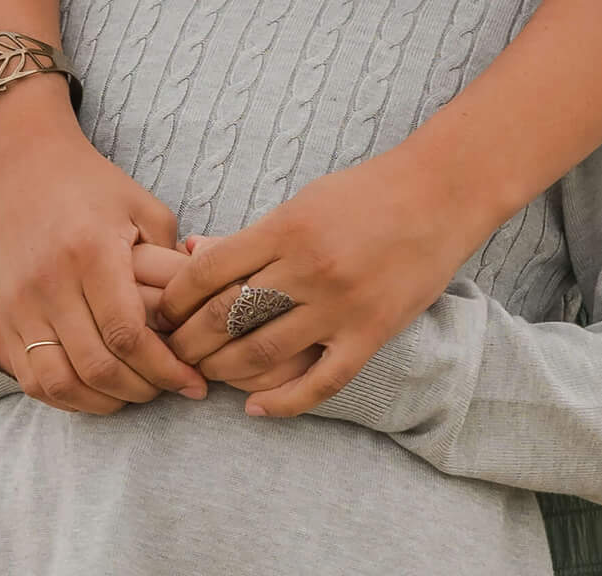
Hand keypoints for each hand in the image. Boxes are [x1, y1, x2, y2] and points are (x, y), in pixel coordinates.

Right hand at [0, 76, 206, 412]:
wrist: (26, 170)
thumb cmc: (95, 188)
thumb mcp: (144, 209)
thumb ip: (174, 261)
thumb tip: (204, 311)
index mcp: (92, 252)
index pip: (128, 333)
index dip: (164, 368)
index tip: (193, 381)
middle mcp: (52, 282)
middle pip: (98, 365)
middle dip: (142, 389)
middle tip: (170, 389)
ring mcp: (22, 303)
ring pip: (62, 381)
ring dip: (105, 401)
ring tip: (137, 393)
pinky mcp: (6, 317)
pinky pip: (34, 379)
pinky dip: (68, 397)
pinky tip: (99, 391)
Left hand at [162, 151, 479, 417]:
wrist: (439, 195)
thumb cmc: (366, 193)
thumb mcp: (304, 201)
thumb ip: (254, 235)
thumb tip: (194, 254)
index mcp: (287, 228)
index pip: (209, 271)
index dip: (176, 298)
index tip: (162, 312)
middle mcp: (309, 268)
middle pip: (227, 317)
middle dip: (189, 341)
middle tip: (170, 353)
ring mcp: (340, 305)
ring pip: (263, 353)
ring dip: (224, 371)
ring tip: (206, 376)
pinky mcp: (370, 333)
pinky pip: (319, 382)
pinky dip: (283, 402)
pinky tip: (256, 408)